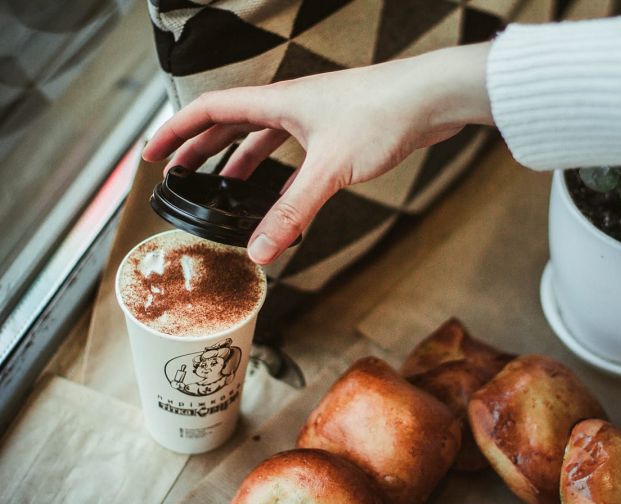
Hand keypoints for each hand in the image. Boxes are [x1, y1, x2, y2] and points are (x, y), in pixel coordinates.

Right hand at [142, 43, 492, 263]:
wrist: (431, 99)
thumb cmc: (383, 113)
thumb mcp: (328, 169)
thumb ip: (292, 212)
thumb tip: (259, 250)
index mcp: (276, 102)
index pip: (209, 110)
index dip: (176, 131)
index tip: (152, 153)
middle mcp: (290, 106)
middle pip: (230, 124)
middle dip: (200, 148)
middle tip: (178, 172)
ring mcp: (314, 118)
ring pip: (263, 138)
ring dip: (239, 161)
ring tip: (222, 187)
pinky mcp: (337, 133)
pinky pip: (294, 152)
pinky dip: (279, 172)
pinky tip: (280, 193)